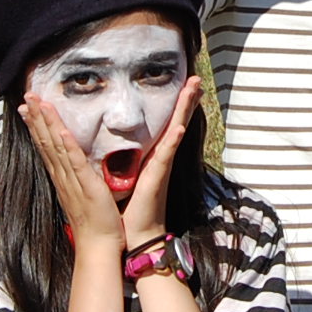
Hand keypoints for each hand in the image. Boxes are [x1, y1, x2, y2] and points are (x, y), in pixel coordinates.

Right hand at [18, 95, 125, 254]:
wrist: (97, 247)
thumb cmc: (95, 223)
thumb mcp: (84, 194)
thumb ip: (79, 177)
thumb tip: (76, 164)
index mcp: (62, 178)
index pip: (46, 146)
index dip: (37, 125)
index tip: (28, 108)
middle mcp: (63, 177)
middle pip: (45, 142)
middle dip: (36, 117)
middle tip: (27, 95)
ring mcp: (72, 181)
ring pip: (56, 147)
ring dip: (47, 124)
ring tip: (39, 103)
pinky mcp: (87, 187)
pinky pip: (76, 163)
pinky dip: (68, 146)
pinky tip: (62, 130)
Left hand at [118, 77, 200, 252]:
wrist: (132, 233)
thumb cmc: (128, 207)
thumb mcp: (125, 175)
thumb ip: (124, 159)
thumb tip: (115, 147)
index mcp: (152, 155)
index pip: (166, 124)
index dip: (176, 104)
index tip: (184, 83)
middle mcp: (161, 157)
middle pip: (177, 121)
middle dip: (186, 100)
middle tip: (196, 78)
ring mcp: (162, 165)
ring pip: (176, 130)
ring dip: (185, 110)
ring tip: (195, 89)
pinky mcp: (157, 177)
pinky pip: (166, 155)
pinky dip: (173, 140)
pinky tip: (179, 127)